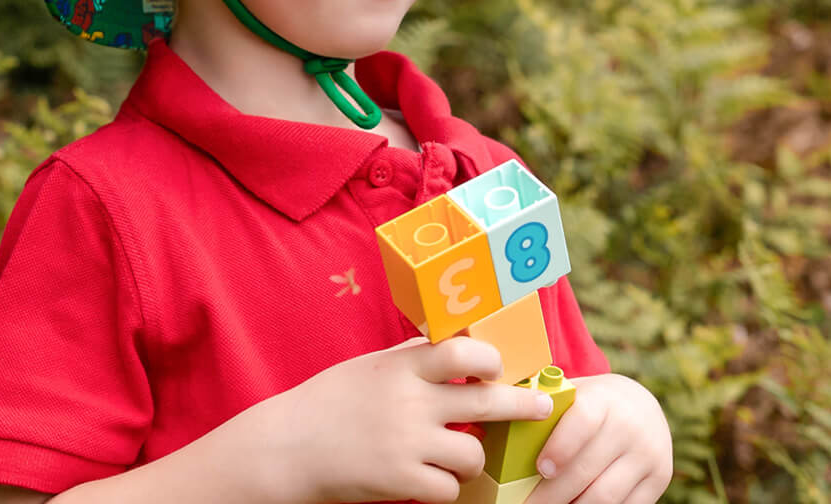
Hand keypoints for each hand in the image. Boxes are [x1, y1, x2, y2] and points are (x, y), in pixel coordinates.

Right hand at [259, 335, 557, 503]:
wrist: (288, 446)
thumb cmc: (330, 400)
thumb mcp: (371, 366)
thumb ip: (411, 357)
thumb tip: (453, 341)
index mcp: (402, 367)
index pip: (462, 351)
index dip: (490, 357)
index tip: (501, 365)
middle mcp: (410, 401)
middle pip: (486, 399)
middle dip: (521, 404)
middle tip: (541, 406)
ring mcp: (407, 443)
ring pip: (474, 453)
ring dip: (472, 457)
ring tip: (456, 455)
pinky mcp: (401, 482)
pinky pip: (449, 489)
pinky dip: (445, 487)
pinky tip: (430, 479)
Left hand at [528, 373, 671, 503]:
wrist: (642, 406)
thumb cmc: (593, 402)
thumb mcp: (576, 393)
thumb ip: (547, 404)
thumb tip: (502, 417)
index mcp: (605, 399)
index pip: (583, 422)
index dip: (561, 447)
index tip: (541, 468)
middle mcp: (630, 427)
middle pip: (589, 469)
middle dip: (554, 492)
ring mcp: (648, 456)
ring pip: (606, 496)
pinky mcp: (659, 480)